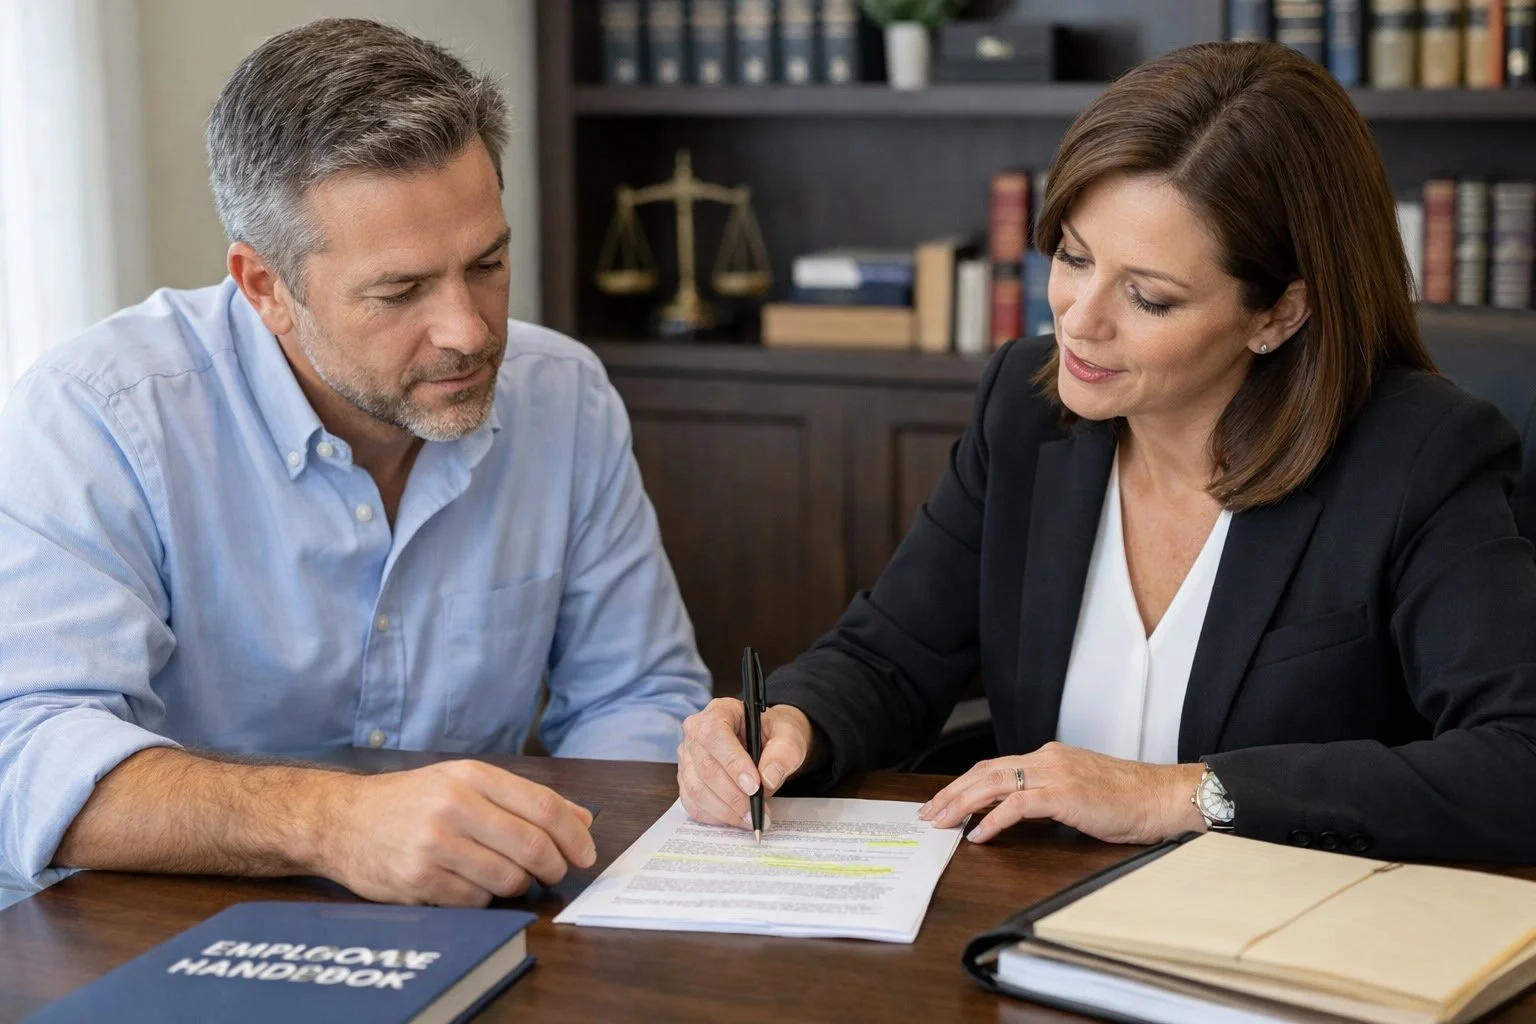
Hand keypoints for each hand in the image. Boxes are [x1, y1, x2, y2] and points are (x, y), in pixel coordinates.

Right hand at [313, 759, 596, 906]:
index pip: (543, 806)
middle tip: (556, 873)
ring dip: (519, 885)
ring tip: (508, 877)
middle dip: (555, 866)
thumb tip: (582, 820)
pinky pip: (475, 901)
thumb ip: (524, 799)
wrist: (341, 820)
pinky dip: (484, 898)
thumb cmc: (411, 801)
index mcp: (471, 776)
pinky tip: (470, 884)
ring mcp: (433, 845)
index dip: (574, 835)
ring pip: (507, 879)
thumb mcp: (464, 782)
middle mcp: (453, 806)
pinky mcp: (417, 880)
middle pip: (531, 846)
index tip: (587, 854)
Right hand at [677, 697, 813, 828]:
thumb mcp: (789, 736)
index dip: (732, 763)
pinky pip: (693, 803)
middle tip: (758, 812)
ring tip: (751, 818)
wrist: (767, 742)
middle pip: (705, 767)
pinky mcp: (686, 779)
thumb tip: (768, 778)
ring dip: (725, 810)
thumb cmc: (774, 735)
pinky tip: (736, 818)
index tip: (754, 786)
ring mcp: (687, 757)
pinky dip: (715, 816)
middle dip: (733, 795)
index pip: (715, 735)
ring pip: (697, 789)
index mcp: (720, 711)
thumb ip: (783, 753)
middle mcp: (696, 731)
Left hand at [917, 742, 1205, 844]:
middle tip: (930, 814)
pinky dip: (992, 820)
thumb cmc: (1130, 800)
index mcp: (1050, 756)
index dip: (965, 783)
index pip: (995, 766)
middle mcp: (1047, 759)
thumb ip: (1050, 794)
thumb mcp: (1081, 791)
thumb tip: (1017, 811)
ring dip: (962, 804)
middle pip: (985, 772)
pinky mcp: (1064, 794)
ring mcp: (1055, 774)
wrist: (1163, 796)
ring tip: (943, 823)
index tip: (945, 802)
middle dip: (952, 793)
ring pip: (993, 784)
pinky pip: (1016, 806)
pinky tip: (979, 835)